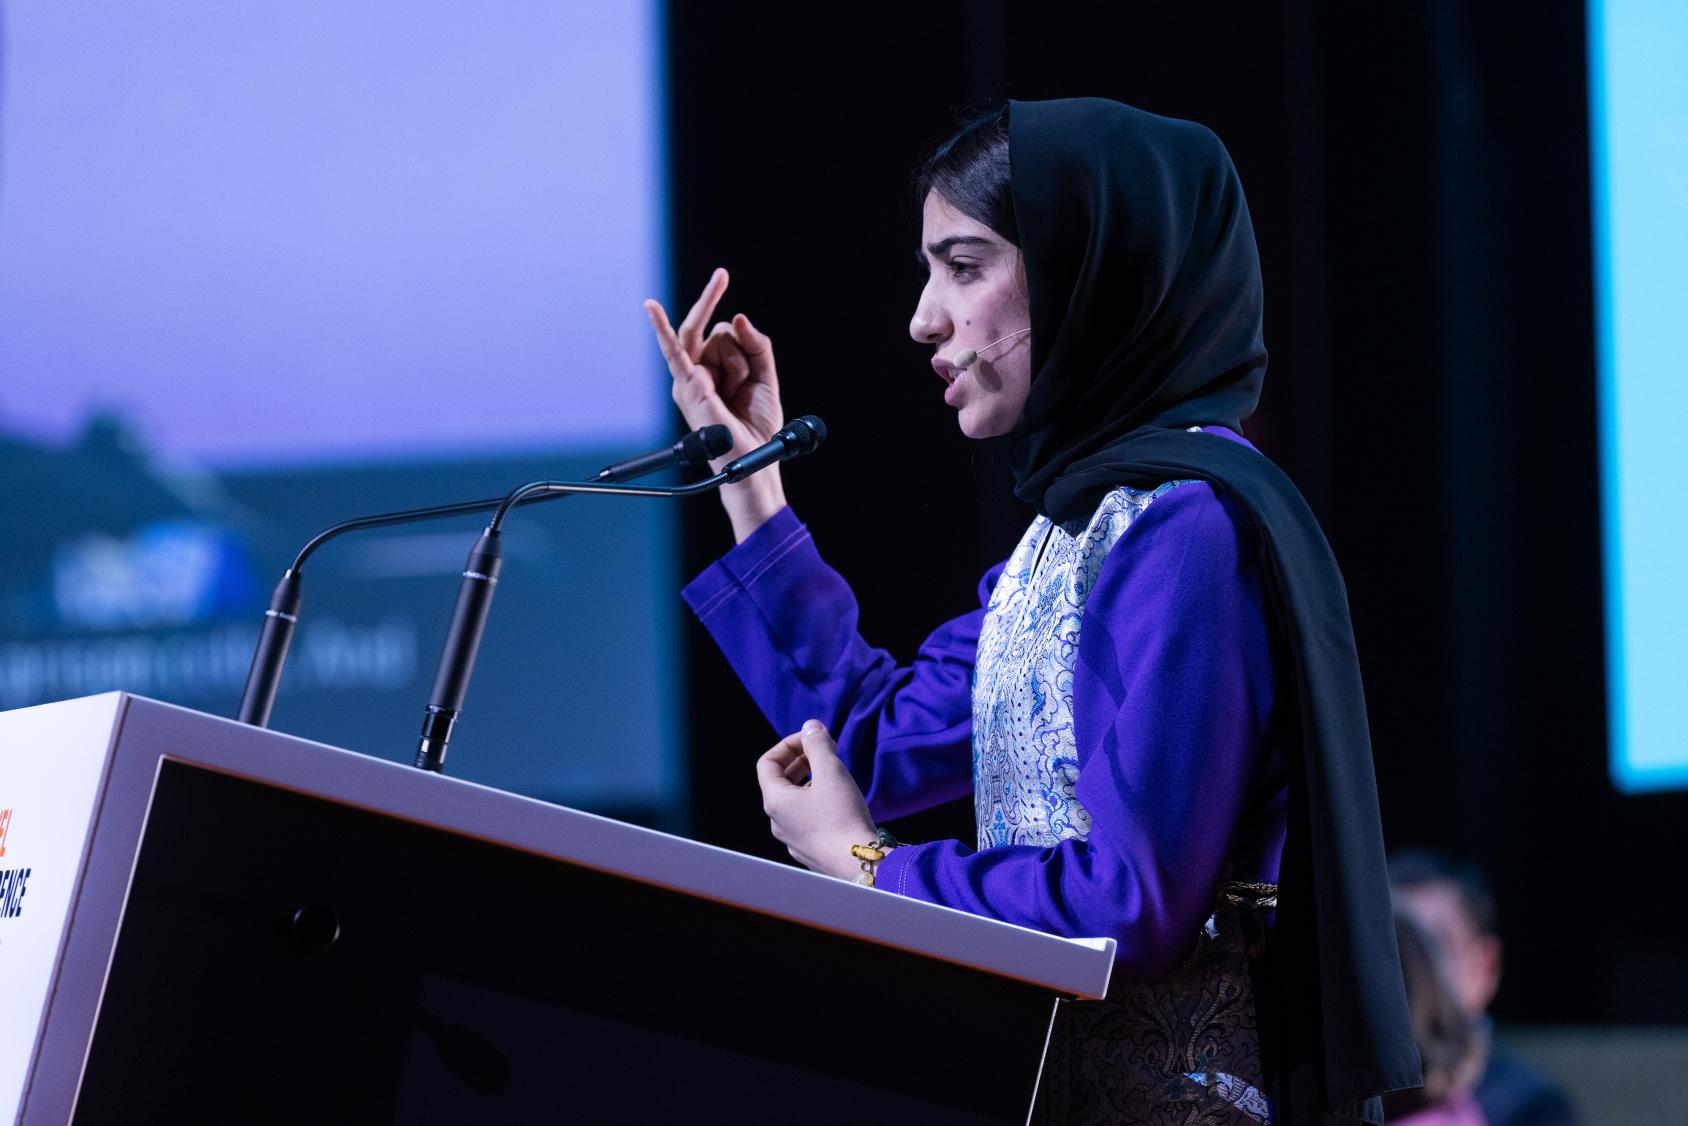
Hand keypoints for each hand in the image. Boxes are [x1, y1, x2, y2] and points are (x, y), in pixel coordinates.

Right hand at [644, 268, 786, 540]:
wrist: (756, 462)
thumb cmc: (757, 425)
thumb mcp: (764, 377)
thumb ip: (756, 345)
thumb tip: (737, 317)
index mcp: (707, 371)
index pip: (710, 329)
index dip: (713, 300)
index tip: (722, 275)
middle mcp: (692, 376)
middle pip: (701, 327)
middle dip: (709, 298)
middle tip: (722, 275)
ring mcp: (688, 384)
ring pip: (717, 342)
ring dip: (742, 363)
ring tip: (742, 392)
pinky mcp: (691, 394)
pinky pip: (682, 358)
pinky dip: (672, 338)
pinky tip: (660, 320)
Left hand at [756, 721, 877, 881]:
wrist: (859, 864)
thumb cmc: (842, 817)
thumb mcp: (831, 771)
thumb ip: (818, 745)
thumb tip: (811, 726)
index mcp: (776, 801)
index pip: (768, 763)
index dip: (788, 744)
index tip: (813, 739)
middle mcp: (777, 822)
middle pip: (780, 781)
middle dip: (801, 761)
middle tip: (826, 751)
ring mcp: (792, 839)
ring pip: (794, 801)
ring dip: (810, 781)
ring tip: (834, 775)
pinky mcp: (809, 850)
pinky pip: (805, 818)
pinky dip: (817, 802)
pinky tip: (839, 802)